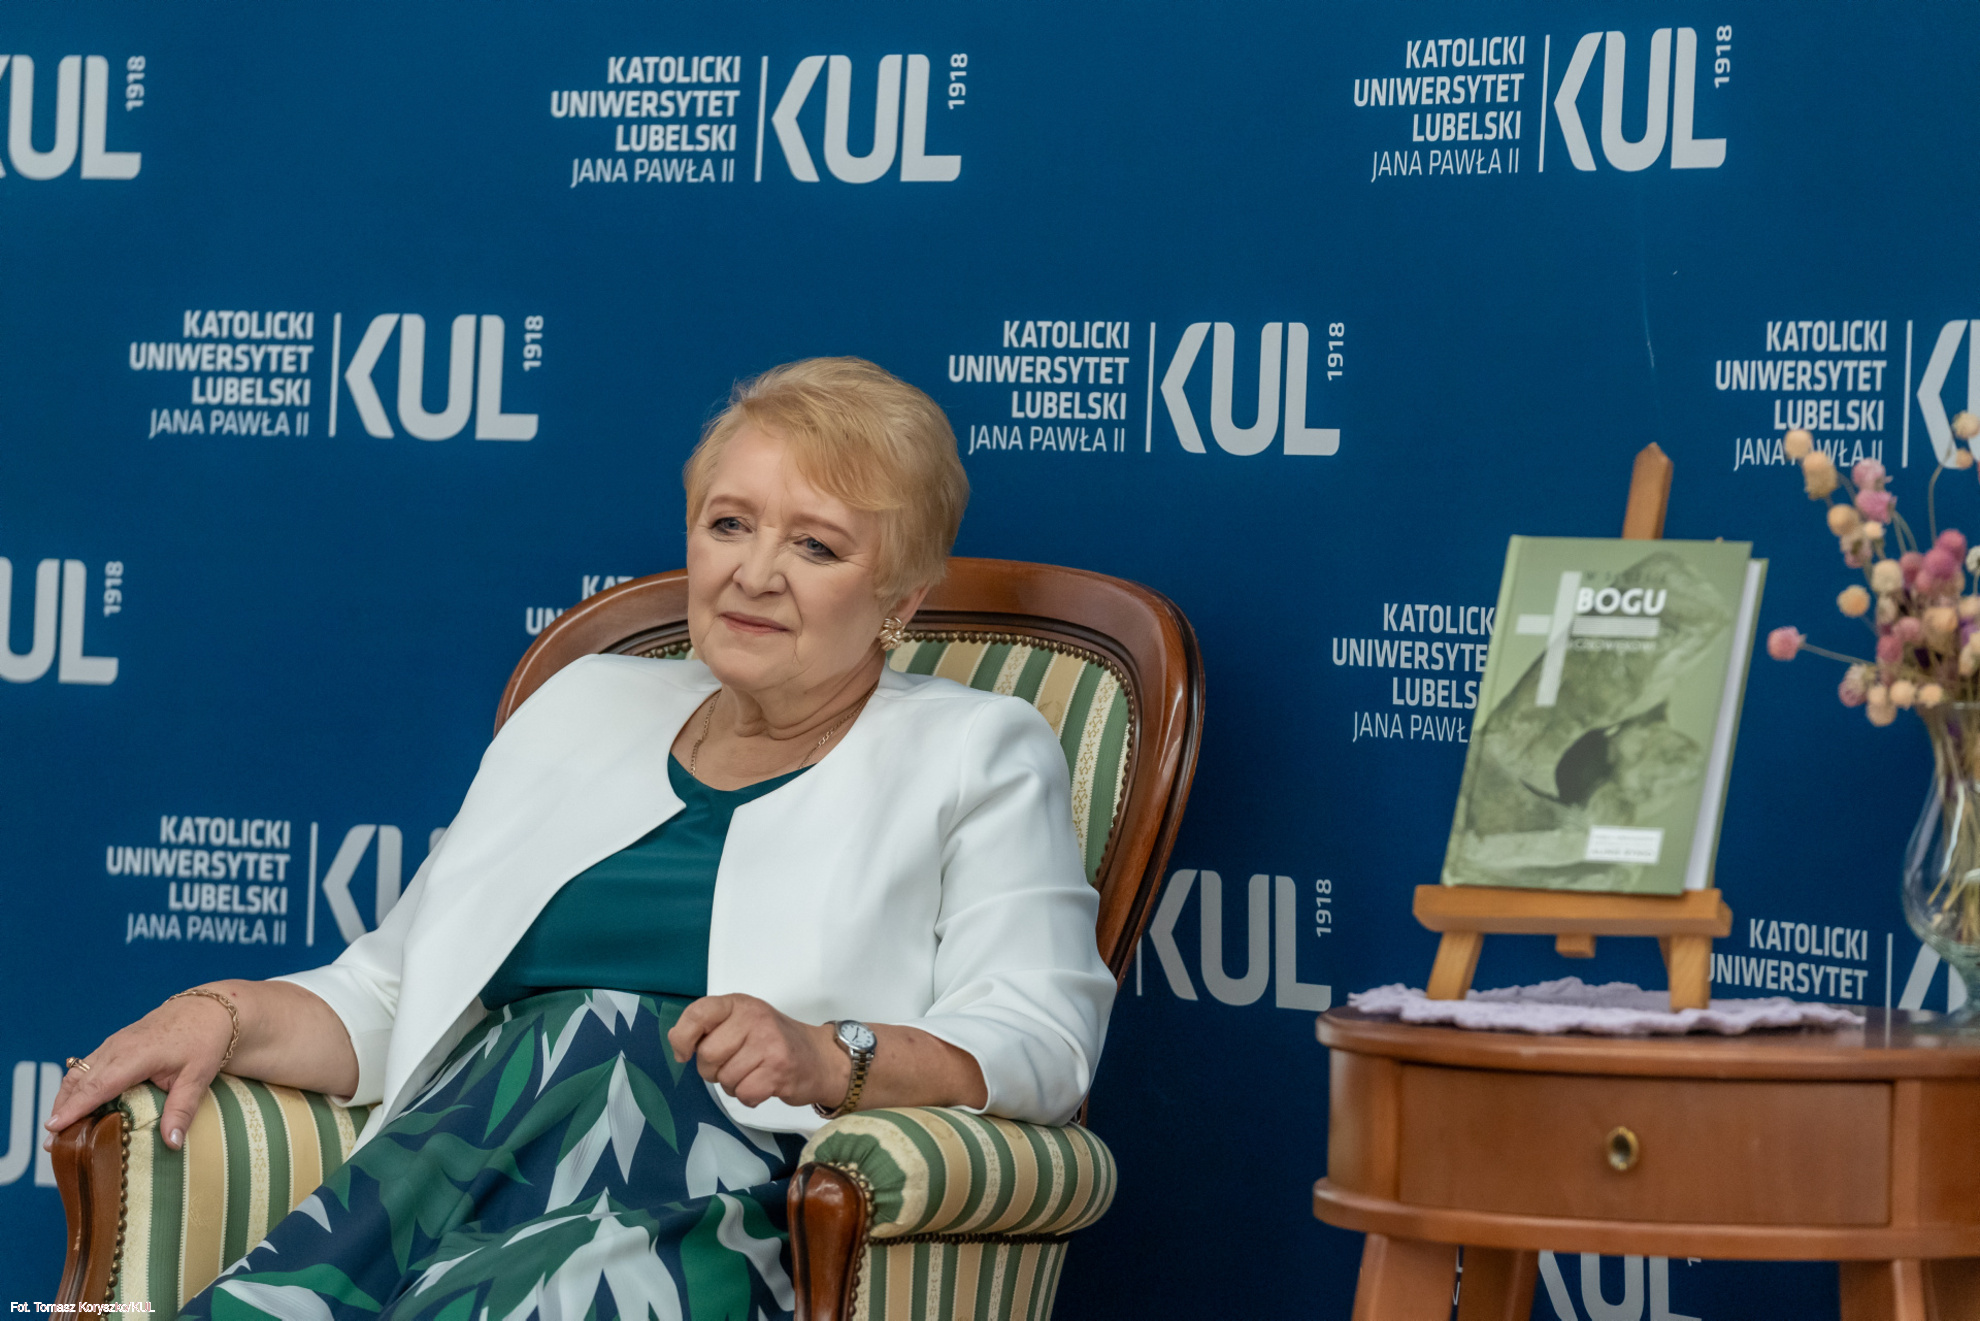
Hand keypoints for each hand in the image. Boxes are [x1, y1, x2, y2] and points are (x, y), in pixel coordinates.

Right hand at [43, 989, 236, 1150]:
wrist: (208, 1009)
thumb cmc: (203, 1041)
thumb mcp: (198, 1077)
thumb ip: (182, 1110)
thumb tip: (172, 1143)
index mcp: (135, 1055)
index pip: (98, 1086)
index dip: (75, 1108)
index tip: (53, 1128)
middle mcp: (117, 1048)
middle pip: (80, 1082)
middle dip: (63, 1112)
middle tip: (51, 1144)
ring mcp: (112, 1044)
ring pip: (78, 1074)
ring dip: (64, 1100)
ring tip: (56, 1131)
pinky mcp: (113, 1045)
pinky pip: (86, 1068)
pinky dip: (75, 1088)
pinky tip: (73, 1108)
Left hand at [668, 994, 848, 1108]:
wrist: (820, 1057)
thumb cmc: (773, 1041)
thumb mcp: (741, 1023)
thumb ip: (708, 1028)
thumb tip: (676, 1043)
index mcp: (739, 1004)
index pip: (698, 1013)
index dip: (683, 1037)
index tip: (685, 1053)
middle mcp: (754, 1018)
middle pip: (708, 1055)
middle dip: (713, 1071)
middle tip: (733, 1066)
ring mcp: (769, 1044)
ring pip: (725, 1079)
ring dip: (734, 1085)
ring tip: (753, 1073)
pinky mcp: (779, 1070)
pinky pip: (744, 1094)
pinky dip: (749, 1097)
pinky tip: (763, 1085)